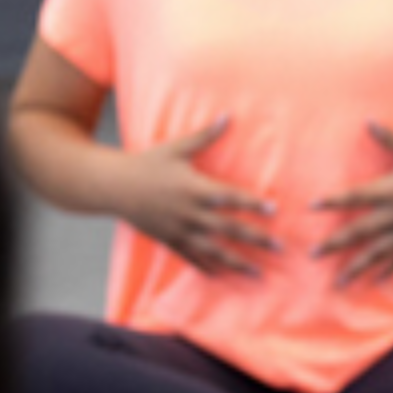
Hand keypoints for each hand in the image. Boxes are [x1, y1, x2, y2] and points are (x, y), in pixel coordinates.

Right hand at [115, 117, 277, 276]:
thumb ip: (205, 136)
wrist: (112, 186)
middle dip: (256, 239)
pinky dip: (207, 268)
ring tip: (258, 273)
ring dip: (238, 262)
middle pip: (230, 228)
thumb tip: (227, 115)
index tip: (276, 210)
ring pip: (214, 250)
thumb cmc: (146, 163)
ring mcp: (180, 230)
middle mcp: (190, 213)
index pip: (232, 198)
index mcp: (195, 189)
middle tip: (280, 248)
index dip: (254, 204)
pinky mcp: (169, 240)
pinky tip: (223, 276)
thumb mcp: (176, 148)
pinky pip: (191, 258)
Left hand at [311, 123, 392, 283]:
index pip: (355, 197)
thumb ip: (389, 137)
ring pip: (378, 252)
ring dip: (357, 266)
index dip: (333, 201)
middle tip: (313, 254)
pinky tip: (377, 280)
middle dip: (335, 243)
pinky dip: (389, 269)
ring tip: (340, 281)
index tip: (311, 206)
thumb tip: (368, 120)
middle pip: (359, 232)